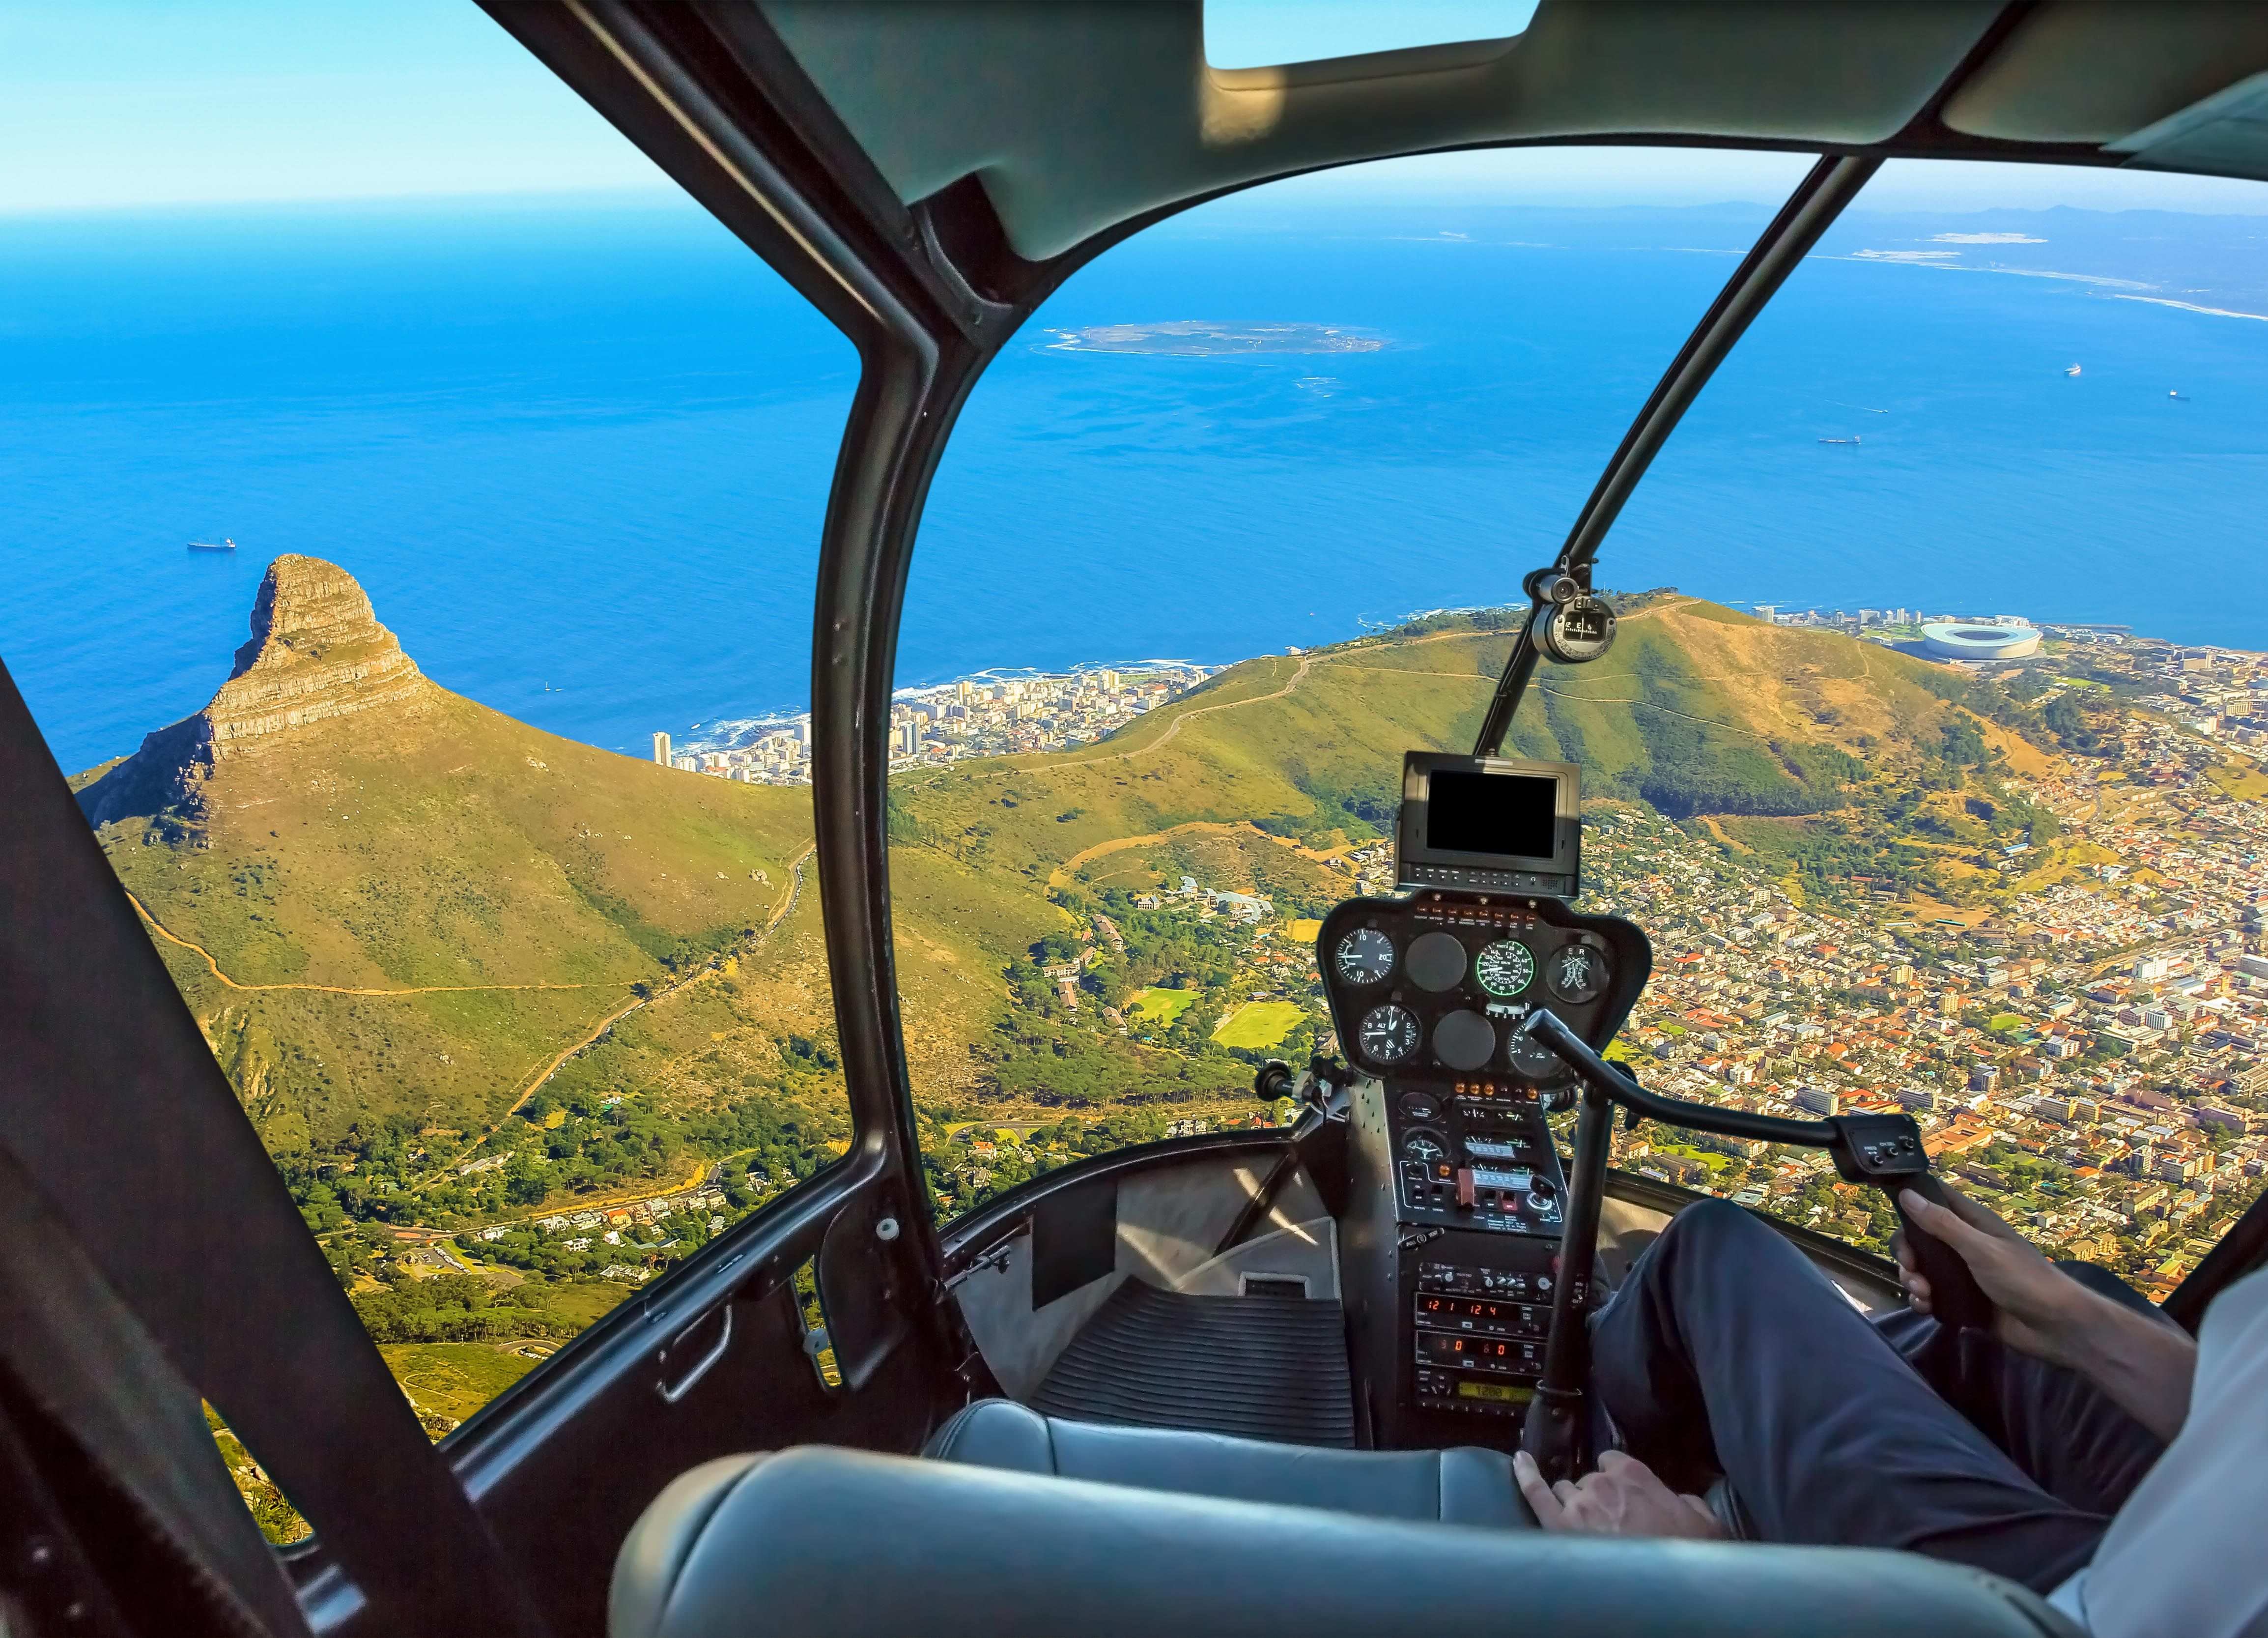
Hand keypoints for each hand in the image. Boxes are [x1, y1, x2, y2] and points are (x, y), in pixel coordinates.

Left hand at [1514, 1449, 1725, 1539]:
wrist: (1661, 1591)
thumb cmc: (1685, 1556)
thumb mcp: (1706, 1524)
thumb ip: (1687, 1502)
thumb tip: (1677, 1499)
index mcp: (1634, 1475)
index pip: (1613, 1461)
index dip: (1616, 1477)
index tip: (1622, 1492)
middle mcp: (1601, 1483)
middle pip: (1588, 1480)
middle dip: (1596, 1496)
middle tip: (1609, 1520)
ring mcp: (1575, 1504)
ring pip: (1564, 1490)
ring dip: (1571, 1502)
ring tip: (1582, 1523)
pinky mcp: (1555, 1525)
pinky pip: (1534, 1492)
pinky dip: (1525, 1474)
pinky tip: (1520, 1462)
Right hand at [1896, 1183, 2087, 1362]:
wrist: (2057, 1329)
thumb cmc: (2025, 1280)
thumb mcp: (1982, 1249)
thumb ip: (1943, 1224)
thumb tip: (1907, 1194)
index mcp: (1973, 1224)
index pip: (1934, 1199)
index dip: (1911, 1200)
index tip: (1892, 1211)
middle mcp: (1965, 1245)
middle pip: (1920, 1239)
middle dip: (1908, 1253)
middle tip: (1912, 1269)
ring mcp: (1963, 1275)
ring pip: (1923, 1269)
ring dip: (1913, 1280)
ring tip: (1923, 1296)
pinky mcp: (1963, 1302)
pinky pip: (1932, 1297)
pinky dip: (1923, 1301)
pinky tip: (1927, 1308)